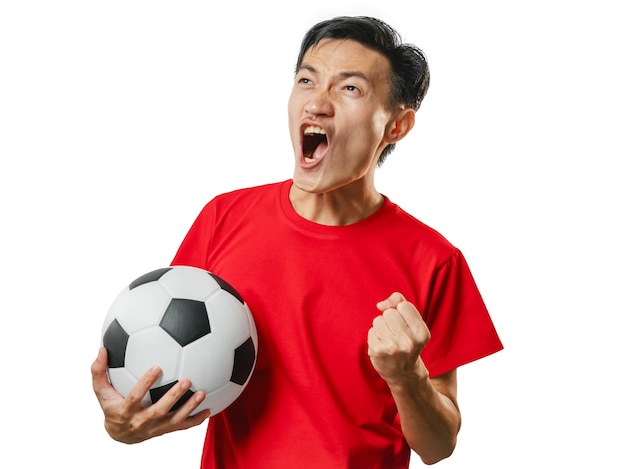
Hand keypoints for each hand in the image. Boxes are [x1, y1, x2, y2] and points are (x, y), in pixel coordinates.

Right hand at [91, 347, 209, 443]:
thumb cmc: (111, 405)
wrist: (120, 434)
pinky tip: (210, 408)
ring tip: (202, 393)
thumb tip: (102, 349)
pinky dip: (197, 420)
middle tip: (187, 380)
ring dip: (189, 407)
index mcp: (125, 411)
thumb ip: (99, 371)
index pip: (134, 398)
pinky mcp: (166, 431)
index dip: (145, 384)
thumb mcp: (101, 391)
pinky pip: (183, 427)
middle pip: (159, 411)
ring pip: (174, 420)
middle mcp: (141, 422)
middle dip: (173, 396)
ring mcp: (156, 428)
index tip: (156, 367)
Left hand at [367, 292, 430, 384]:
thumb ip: (399, 302)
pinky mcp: (378, 352)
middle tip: (396, 334)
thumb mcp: (412, 322)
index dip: (400, 311)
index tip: (404, 324)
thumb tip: (380, 305)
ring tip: (389, 340)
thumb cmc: (407, 341)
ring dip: (381, 327)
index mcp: (422, 333)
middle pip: (389, 312)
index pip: (403, 305)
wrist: (403, 373)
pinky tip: (382, 346)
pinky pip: (371, 331)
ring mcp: (393, 348)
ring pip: (378, 320)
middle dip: (390, 319)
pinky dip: (374, 336)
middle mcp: (409, 342)